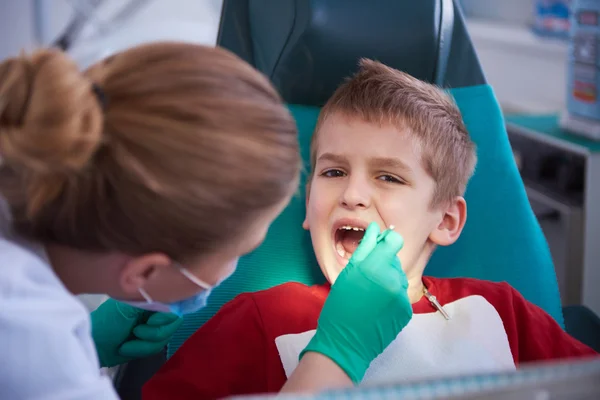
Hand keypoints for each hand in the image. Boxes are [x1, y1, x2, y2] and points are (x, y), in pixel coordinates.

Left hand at [91, 299, 182, 367]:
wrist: (93, 346)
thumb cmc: (107, 323)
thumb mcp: (127, 308)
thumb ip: (152, 303)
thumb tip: (173, 306)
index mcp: (150, 297)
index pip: (174, 303)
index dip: (167, 315)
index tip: (151, 320)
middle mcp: (154, 310)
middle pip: (173, 323)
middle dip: (155, 332)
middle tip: (136, 332)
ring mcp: (153, 326)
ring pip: (166, 337)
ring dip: (146, 344)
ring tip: (128, 342)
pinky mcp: (149, 342)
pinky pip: (158, 347)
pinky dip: (142, 349)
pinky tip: (127, 348)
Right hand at [300, 222, 411, 382]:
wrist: (346, 342)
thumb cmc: (340, 306)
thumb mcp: (347, 273)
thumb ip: (365, 249)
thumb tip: (376, 229)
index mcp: (377, 266)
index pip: (395, 240)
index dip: (386, 242)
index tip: (377, 248)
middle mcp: (394, 278)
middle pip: (394, 260)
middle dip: (383, 264)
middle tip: (366, 279)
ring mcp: (403, 295)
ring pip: (398, 276)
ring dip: (388, 280)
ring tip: (371, 295)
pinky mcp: (407, 310)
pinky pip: (401, 294)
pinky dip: (391, 297)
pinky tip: (378, 306)